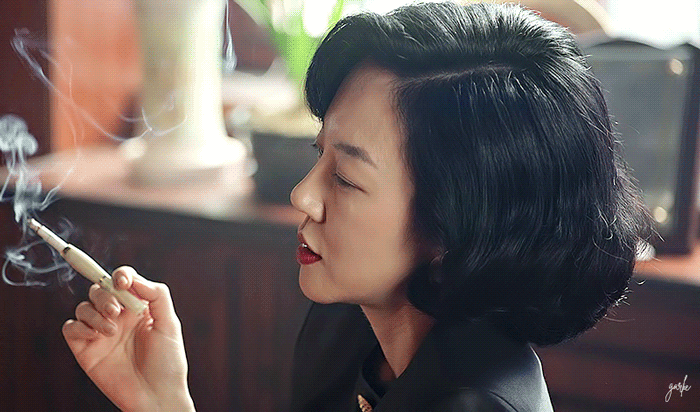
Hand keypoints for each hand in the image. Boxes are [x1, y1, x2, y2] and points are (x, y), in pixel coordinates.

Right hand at [63, 266, 194, 411]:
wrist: (156, 396)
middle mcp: (118, 317)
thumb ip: (156, 295)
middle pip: (99, 289)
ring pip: (84, 307)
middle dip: (105, 295)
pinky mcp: (85, 349)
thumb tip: (133, 278)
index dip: (120, 275)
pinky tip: (96, 336)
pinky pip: (70, 328)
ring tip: (111, 332)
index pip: (123, 280)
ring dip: (95, 313)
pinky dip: (79, 327)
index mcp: (139, 307)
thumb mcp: (169, 324)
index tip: (122, 282)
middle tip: (116, 312)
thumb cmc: (167, 362)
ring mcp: (101, 332)